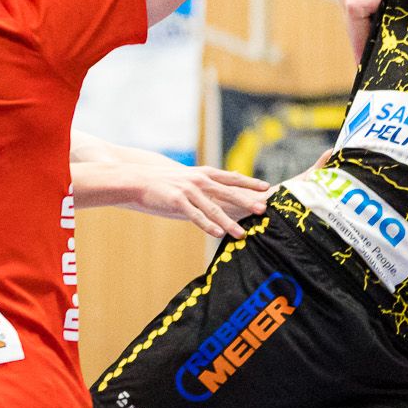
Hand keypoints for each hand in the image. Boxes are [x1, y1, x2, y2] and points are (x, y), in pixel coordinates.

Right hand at [118, 162, 269, 238]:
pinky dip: (207, 225)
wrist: (139, 180)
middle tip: (263, 210)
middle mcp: (200, 180)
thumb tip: (236, 176)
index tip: (267, 188)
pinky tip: (218, 234)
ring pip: (213, 209)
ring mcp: (189, 190)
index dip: (250, 183)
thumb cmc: (168, 181)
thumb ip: (214, 180)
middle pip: (229, 192)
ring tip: (242, 233)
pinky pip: (196, 216)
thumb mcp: (193, 176)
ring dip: (229, 222)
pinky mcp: (177, 201)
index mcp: (205, 173)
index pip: (233, 178)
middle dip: (247, 202)